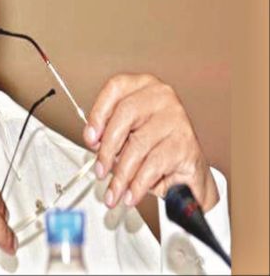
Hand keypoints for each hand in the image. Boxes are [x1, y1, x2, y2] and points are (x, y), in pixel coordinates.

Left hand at [82, 74, 218, 211]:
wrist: (190, 172)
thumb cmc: (155, 147)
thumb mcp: (128, 134)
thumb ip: (109, 131)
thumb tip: (93, 140)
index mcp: (143, 86)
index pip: (116, 89)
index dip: (98, 113)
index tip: (90, 138)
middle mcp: (162, 96)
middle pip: (125, 115)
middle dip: (107, 148)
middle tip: (99, 170)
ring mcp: (176, 118)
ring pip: (138, 145)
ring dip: (121, 174)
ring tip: (114, 190)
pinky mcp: (186, 144)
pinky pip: (153, 165)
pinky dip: (138, 184)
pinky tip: (132, 194)